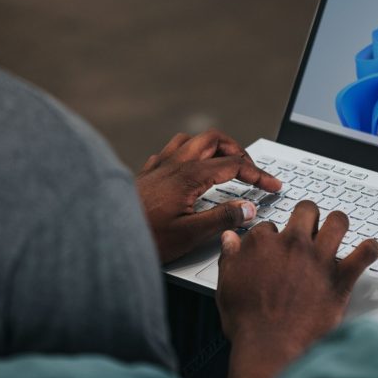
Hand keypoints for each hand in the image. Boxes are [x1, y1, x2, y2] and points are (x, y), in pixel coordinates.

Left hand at [136, 130, 281, 263]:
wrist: (105, 237)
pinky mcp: (147, 173)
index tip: (272, 185)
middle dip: (237, 150)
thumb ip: (222, 219)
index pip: (234, 164)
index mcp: (189, 175)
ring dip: (213, 147)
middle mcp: (174, 163)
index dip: (258, 174)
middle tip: (251, 170)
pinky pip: (171, 150)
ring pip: (191, 140)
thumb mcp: (190, 234)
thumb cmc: (144, 238)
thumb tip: (248, 208)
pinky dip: (189, 153)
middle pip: (214, 139)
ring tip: (225, 163)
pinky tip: (190, 169)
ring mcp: (159, 165)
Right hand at [216, 201, 377, 377]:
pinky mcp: (340, 278)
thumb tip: (230, 240)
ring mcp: (319, 259)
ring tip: (337, 230)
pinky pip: (364, 254)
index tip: (274, 246)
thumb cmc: (249, 322)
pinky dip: (370, 250)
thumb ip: (230, 257)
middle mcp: (293, 244)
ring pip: (338, 222)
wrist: (271, 347)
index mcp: (263, 244)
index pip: (269, 226)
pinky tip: (369, 250)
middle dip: (307, 216)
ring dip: (338, 224)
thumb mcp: (227, 285)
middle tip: (308, 227)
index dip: (272, 236)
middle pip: (306, 211)